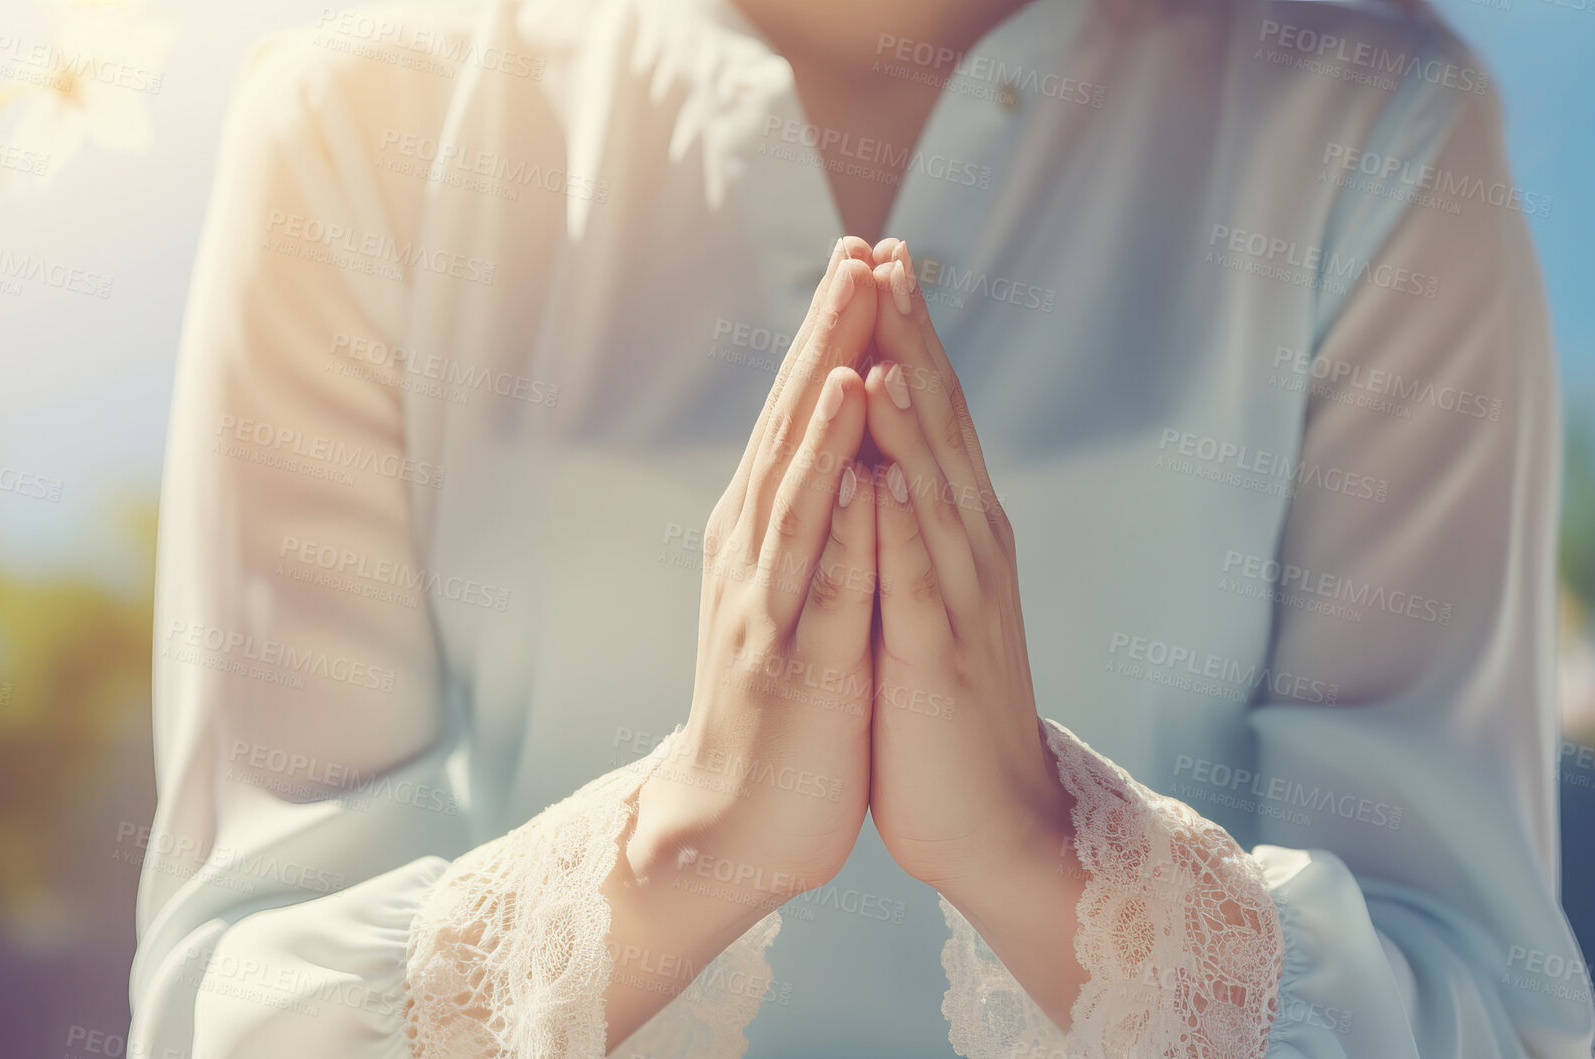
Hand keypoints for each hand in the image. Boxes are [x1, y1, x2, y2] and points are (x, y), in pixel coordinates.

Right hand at [626, 238, 880, 904]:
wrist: (730, 825)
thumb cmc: (775, 711)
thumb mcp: (790, 598)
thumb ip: (807, 526)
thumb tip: (835, 452)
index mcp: (765, 537)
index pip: (800, 418)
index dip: (830, 336)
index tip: (864, 259)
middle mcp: (757, 555)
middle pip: (792, 428)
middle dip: (827, 337)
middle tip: (858, 250)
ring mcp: (770, 606)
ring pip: (799, 490)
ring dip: (823, 408)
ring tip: (851, 328)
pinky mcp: (794, 664)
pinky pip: (822, 583)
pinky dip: (841, 520)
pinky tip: (860, 467)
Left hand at [859, 240, 1073, 888]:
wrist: (996, 821)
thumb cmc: (948, 707)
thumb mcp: (930, 596)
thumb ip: (918, 526)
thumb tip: (889, 449)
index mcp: (959, 532)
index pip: (932, 415)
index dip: (907, 336)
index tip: (878, 260)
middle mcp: (969, 551)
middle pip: (942, 429)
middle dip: (911, 342)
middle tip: (887, 257)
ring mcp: (959, 604)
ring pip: (935, 495)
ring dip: (913, 420)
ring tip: (888, 345)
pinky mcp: (938, 663)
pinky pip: (918, 587)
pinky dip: (903, 530)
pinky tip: (887, 478)